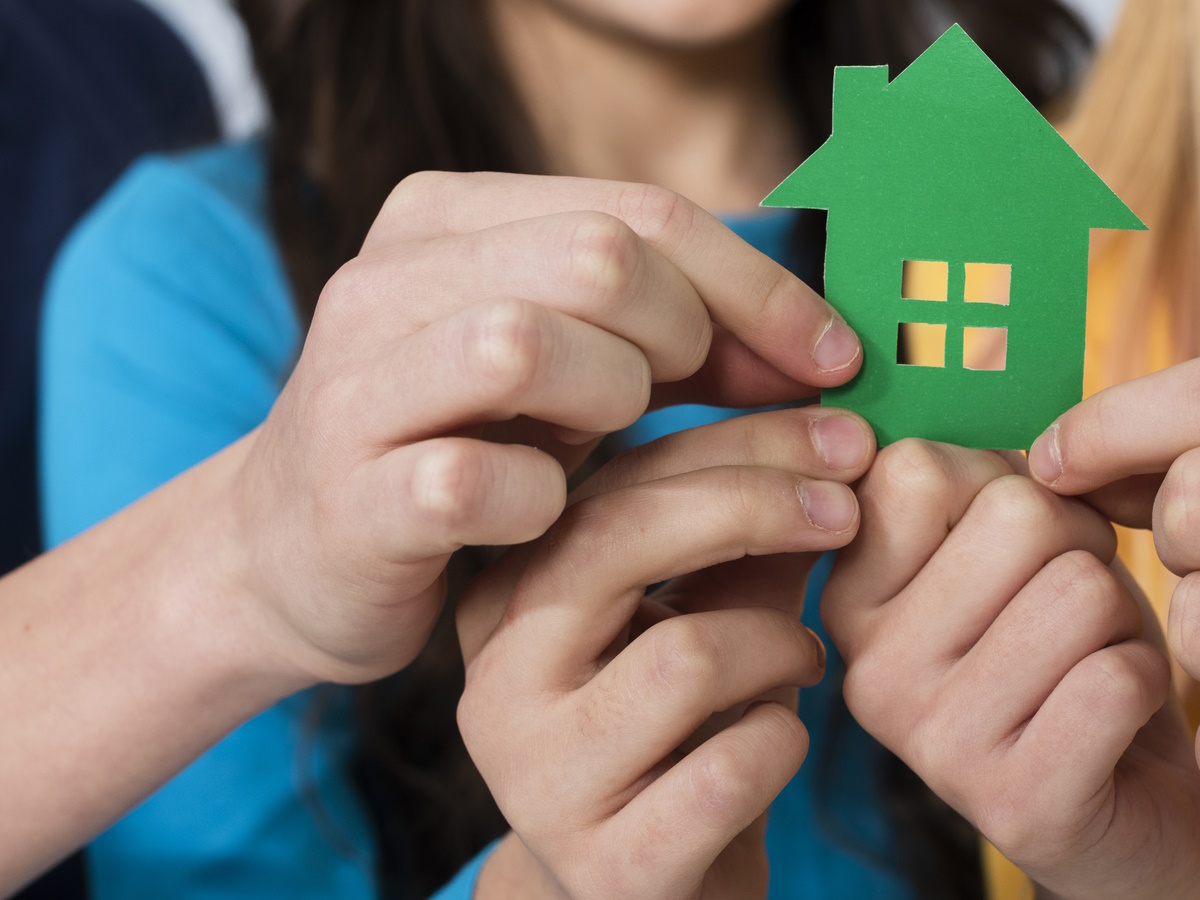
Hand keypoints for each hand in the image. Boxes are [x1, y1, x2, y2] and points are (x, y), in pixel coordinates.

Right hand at [219, 172, 861, 687]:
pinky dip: (537, 501)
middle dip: (686, 337)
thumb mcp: (572, 370)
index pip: (641, 212)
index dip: (759, 287)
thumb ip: (682, 338)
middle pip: (596, 258)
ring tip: (610, 444)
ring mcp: (354, 389)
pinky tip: (546, 515)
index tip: (833, 358)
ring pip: (522, 342)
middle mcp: (387, 283)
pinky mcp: (348, 499)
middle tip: (696, 401)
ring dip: (609, 400)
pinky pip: (470, 478)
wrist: (297, 558)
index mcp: (446, 220)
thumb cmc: (467, 448)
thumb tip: (830, 348)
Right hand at [456, 406, 876, 898]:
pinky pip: (732, 765)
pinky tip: (779, 741)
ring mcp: (541, 780)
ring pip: (689, 655)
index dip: (744, 441)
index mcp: (507, 595)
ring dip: (780, 646)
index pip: (615, 478)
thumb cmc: (690, 731)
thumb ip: (751, 527)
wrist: (649, 897)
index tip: (846, 433)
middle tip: (847, 513)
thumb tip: (838, 425)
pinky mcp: (609, 865)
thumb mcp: (711, 610)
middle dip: (759, 507)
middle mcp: (497, 682)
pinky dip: (785, 740)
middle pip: (621, 540)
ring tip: (799, 664)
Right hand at [821, 441, 1199, 899]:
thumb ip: (972, 468)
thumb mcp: (1007, 547)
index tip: (1010, 546)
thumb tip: (958, 355)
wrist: (1128, 810)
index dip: (1009, 482)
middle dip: (1081, 547)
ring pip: (1082, 590)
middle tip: (1069, 614)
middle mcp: (866, 670)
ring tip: (1091, 665)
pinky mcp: (1015, 805)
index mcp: (848, 593)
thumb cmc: (1068, 649)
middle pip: (1018, 517)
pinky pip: (1121, 676)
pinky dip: (1147, 685)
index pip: (918, 465)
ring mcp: (933, 744)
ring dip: (1119, 618)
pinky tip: (1116, 723)